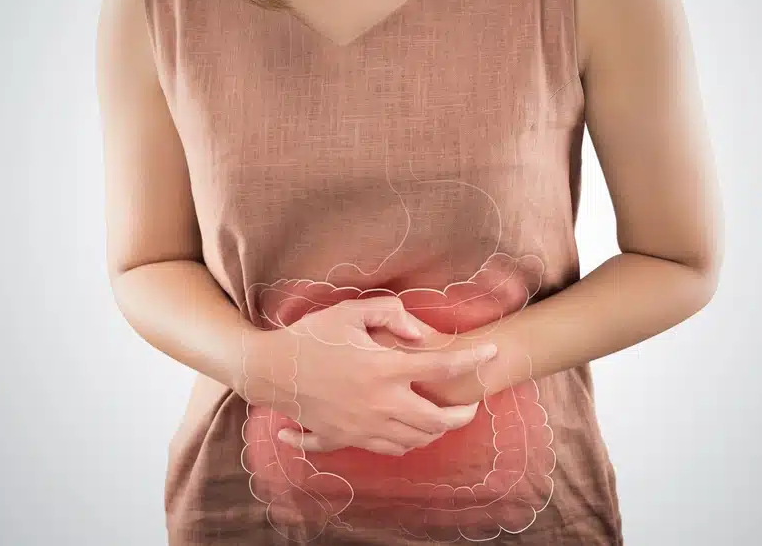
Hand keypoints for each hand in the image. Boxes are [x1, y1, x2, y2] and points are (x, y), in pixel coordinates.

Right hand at [241, 295, 497, 455]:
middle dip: (462, 415)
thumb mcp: (349, 311)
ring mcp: (362, 426)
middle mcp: (377, 403)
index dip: (472, 361)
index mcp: (382, 368)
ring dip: (437, 431)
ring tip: (445, 417)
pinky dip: (407, 443)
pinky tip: (412, 431)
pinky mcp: (346, 438)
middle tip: (473, 404)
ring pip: (414, 440)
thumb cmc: (310, 336)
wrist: (269, 370)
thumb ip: (391, 314)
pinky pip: (387, 449)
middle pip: (436, 420)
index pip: (441, 368)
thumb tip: (422, 335)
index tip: (492, 354)